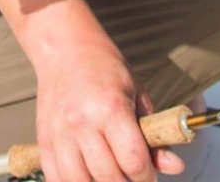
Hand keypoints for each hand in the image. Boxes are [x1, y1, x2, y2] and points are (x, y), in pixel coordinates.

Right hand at [34, 44, 184, 181]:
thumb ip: (155, 135)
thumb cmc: (105, 69)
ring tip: (111, 175)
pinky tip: (88, 176)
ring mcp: (60, 135)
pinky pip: (57, 179)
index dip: (146, 177)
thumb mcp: (138, 95)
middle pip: (109, 177)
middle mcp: (82, 124)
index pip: (133, 161)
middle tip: (133, 176)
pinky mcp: (44, 142)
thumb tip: (175, 167)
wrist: (66, 51)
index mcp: (111, 109)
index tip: (149, 176)